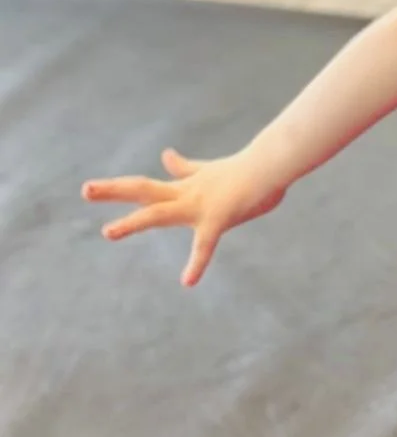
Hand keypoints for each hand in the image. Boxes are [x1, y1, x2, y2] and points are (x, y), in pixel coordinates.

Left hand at [81, 147, 286, 287]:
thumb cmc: (249, 169)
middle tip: (85, 190)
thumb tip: (166, 155)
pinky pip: (204, 245)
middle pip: (143, 189)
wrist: (271, 164)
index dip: (122, 189)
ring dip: (133, 223)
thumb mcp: (211, 170)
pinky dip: (197, 263)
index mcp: (187, 186)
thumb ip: (188, 168)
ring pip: (158, 213)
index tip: (97, 190)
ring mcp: (199, 206)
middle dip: (113, 191)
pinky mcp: (217, 219)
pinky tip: (187, 281)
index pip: (149, 187)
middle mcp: (186, 194)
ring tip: (108, 233)